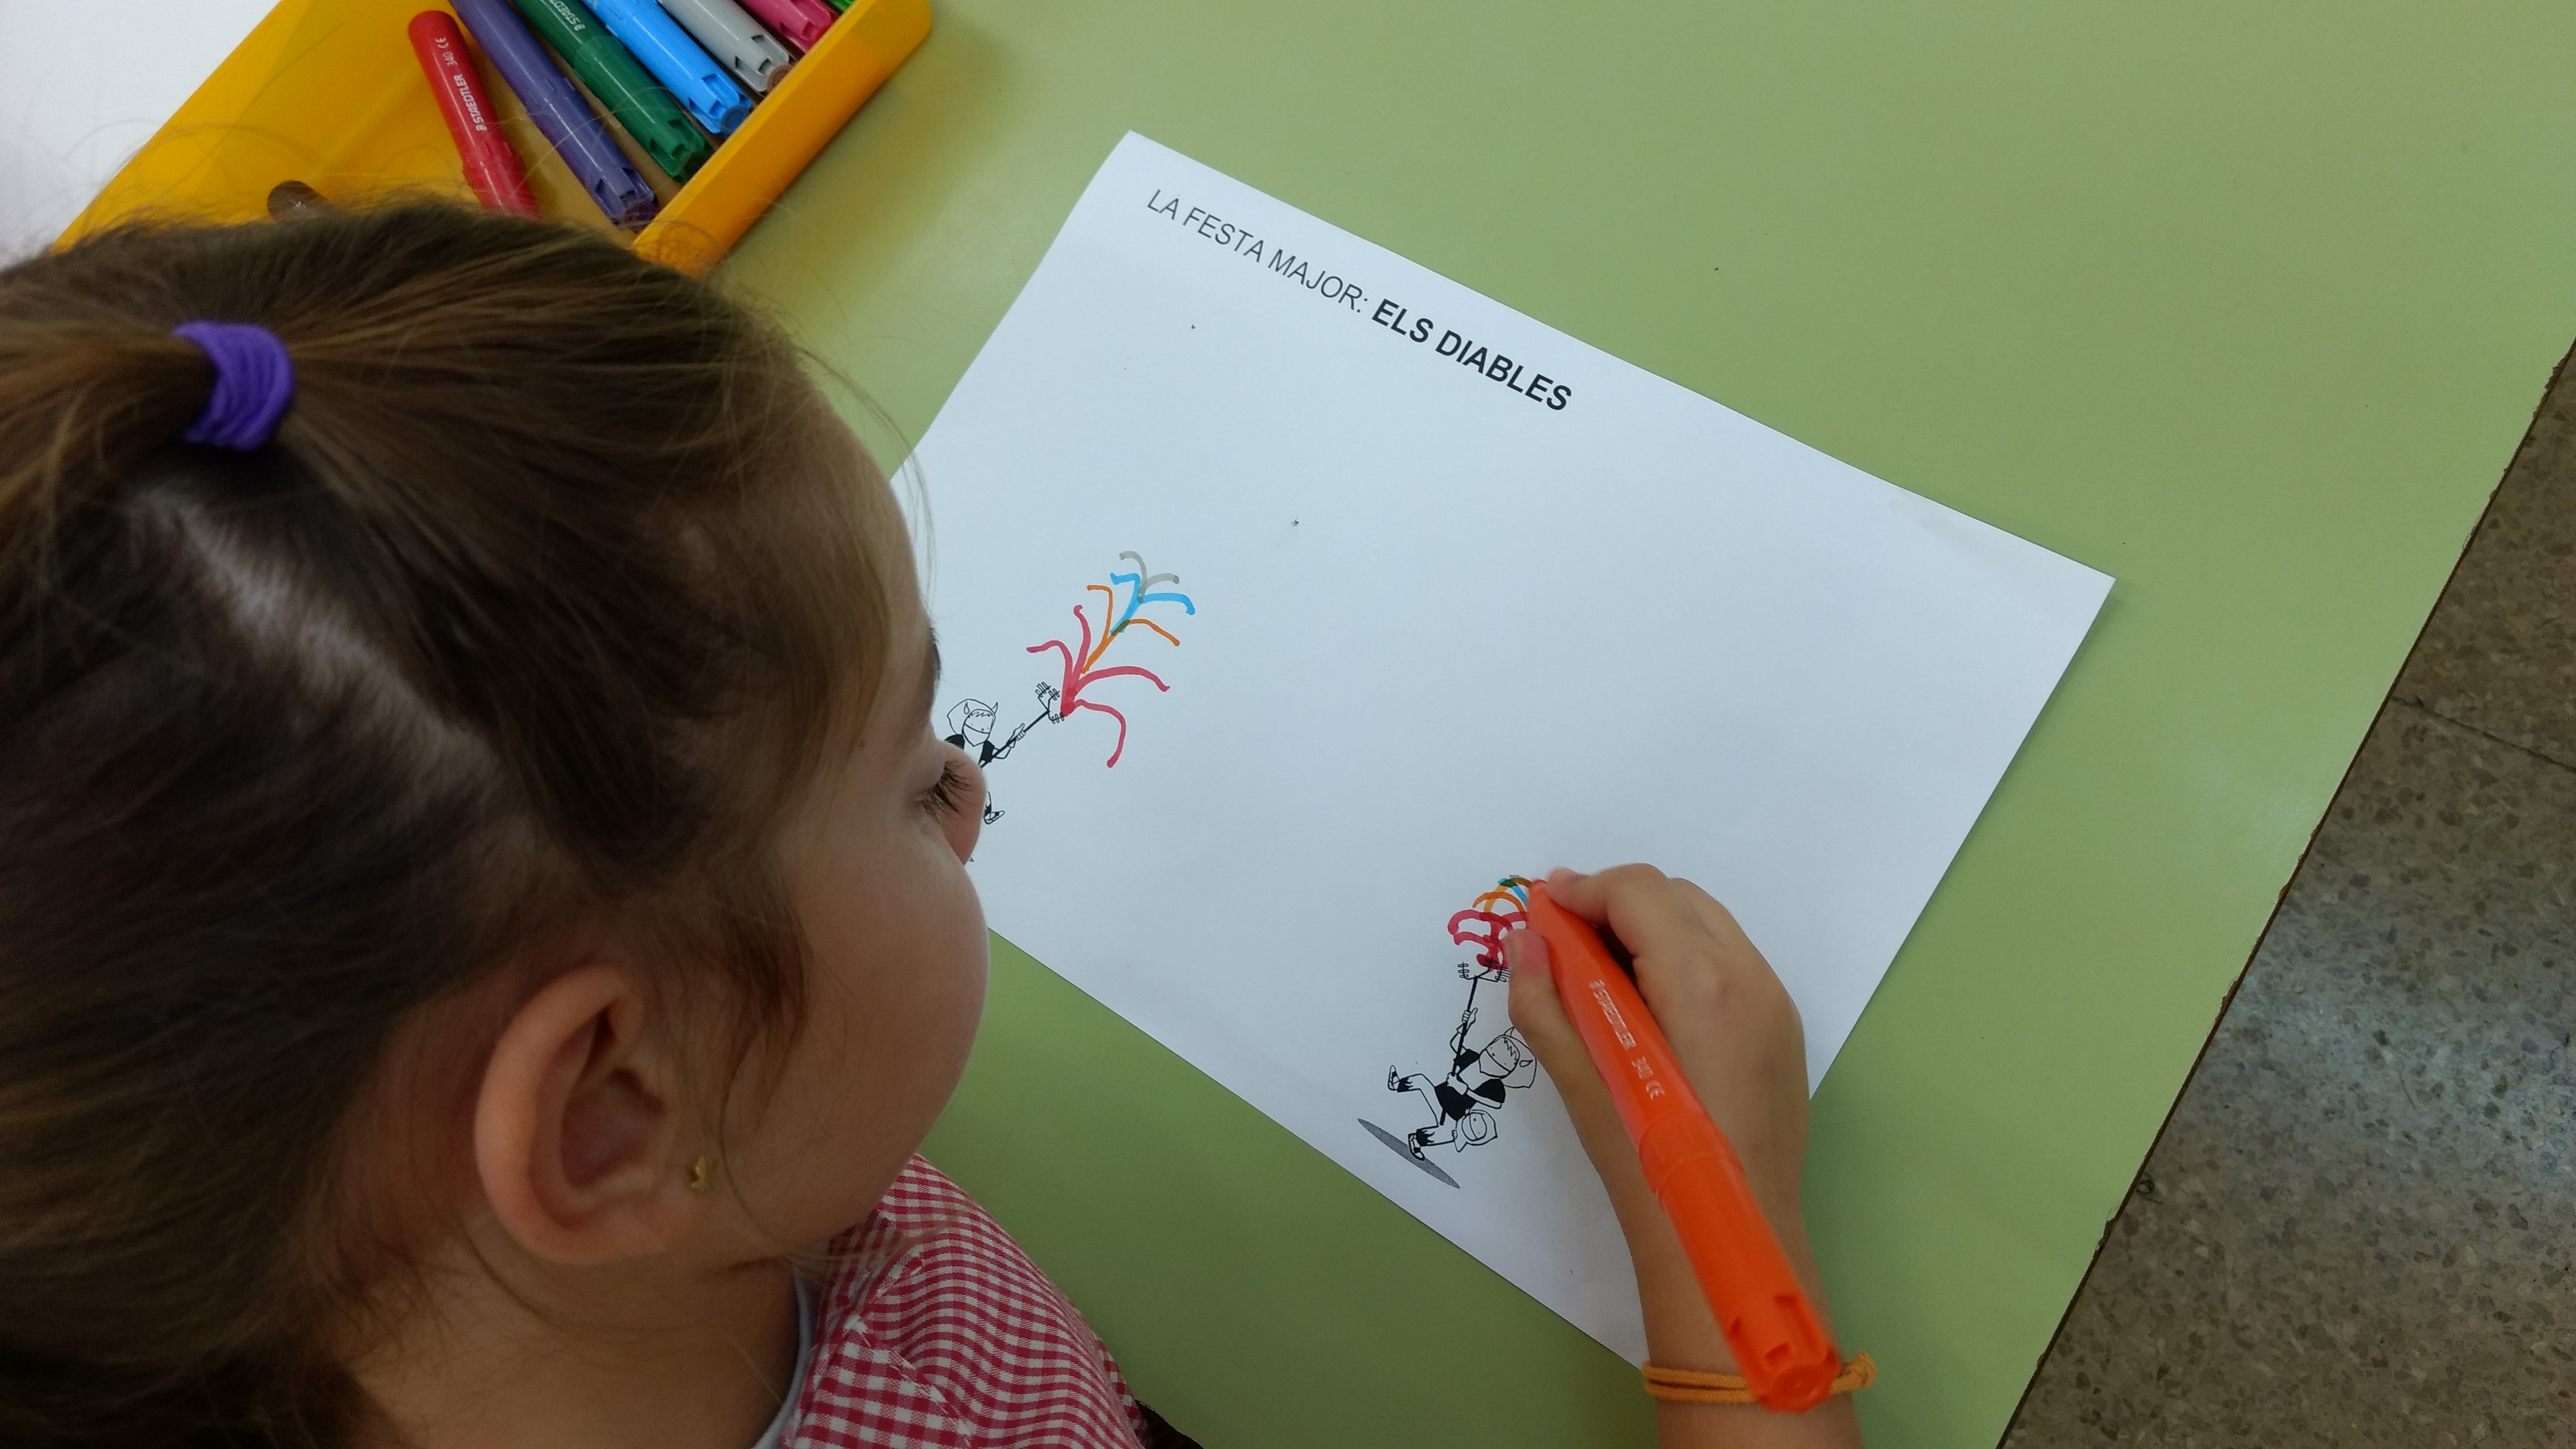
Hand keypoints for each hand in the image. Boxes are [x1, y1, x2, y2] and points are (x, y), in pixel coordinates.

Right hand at [1506, 866, 1858, 1447]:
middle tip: (1565, 940)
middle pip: (1675, 896)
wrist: (1733, 1238)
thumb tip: (1528, 937)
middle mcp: (1749, 977)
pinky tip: (1651, 1005)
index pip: (1637, 892)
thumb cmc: (1650, 1168)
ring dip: (1651, 927)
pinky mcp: (1783, 1028)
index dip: (1583, 890)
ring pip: (1707, 923)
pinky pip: (1731, 961)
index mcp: (1701, 982)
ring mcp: (1775, 1002)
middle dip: (1615, 904)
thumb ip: (1547, 1001)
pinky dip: (1685, 957)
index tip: (1543, 906)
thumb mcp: (1583, 1083)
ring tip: (1603, 972)